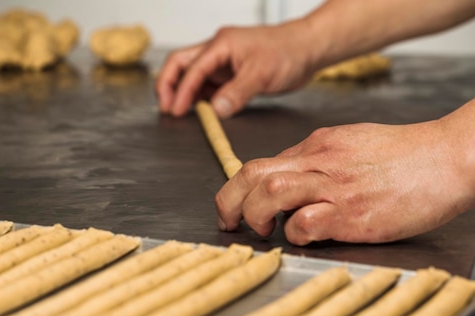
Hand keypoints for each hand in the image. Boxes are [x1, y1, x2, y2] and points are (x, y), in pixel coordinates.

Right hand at [156, 20, 319, 117]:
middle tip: (167, 108)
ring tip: (178, 111)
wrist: (307, 50)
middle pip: (181, 64)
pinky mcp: (231, 73)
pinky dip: (199, 96)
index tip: (176, 110)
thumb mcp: (262, 74)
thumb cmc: (288, 52)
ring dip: (183, 92)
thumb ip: (237, 92)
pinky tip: (199, 109)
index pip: (192, 68)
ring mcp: (224, 62)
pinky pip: (208, 84)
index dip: (181, 90)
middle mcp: (218, 50)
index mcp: (221, 44)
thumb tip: (216, 110)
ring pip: (193, 75)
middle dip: (169, 85)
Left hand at [215, 121, 471, 244]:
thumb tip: (294, 178)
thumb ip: (322, 159)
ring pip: (271, 191)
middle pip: (253, 173)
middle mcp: (320, 161)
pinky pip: (306, 222)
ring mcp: (335, 186)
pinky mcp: (353, 214)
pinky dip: (296, 233)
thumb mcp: (355, 142)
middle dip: (230, 200)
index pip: (265, 162)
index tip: (240, 205)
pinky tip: (307, 236)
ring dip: (256, 214)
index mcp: (319, 144)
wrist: (450, 159)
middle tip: (229, 221)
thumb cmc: (408, 156)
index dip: (242, 187)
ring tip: (264, 230)